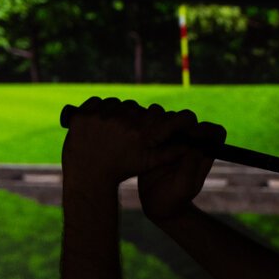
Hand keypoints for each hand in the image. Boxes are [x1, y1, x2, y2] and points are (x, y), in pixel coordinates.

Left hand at [61, 97, 198, 192]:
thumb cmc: (122, 169)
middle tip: (135, 133)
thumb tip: (195, 144)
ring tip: (117, 130)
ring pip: (122, 105)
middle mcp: (124, 122)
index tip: (183, 122)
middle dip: (143, 120)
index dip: (181, 120)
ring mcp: (101, 117)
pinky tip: (103, 125)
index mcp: (142, 134)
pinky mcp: (83, 114)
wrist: (88, 176)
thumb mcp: (148, 163)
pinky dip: (102, 110)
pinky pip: (100, 102)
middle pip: (144, 110)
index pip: (171, 118)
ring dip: (122, 114)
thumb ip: (172, 152)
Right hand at [140, 114, 225, 224]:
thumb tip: (194, 146)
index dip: (206, 130)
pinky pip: (154, 124)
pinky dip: (149, 127)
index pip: (215, 132)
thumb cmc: (175, 198)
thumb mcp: (184, 187)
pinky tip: (142, 141)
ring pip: (171, 117)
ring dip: (162, 123)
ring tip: (152, 141)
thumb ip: (191, 167)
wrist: (156, 204)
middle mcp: (191, 143)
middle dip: (179, 124)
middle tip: (165, 137)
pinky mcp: (157, 139)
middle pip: (190, 120)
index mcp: (204, 152)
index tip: (192, 137)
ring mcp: (173, 139)